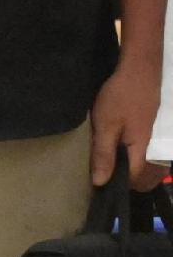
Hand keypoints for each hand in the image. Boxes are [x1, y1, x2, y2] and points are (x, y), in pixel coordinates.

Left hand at [95, 53, 160, 189]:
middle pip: (146, 178)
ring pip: (150, 169)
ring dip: (134, 171)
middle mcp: (156, 150)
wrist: (140, 72)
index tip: (97, 183)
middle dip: (128, 181)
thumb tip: (100, 183)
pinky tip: (121, 151)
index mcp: (143, 150)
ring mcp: (158, 142)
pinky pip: (150, 156)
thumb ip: (103, 154)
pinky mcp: (156, 134)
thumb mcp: (105, 125)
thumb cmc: (121, 97)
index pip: (134, 181)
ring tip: (111, 164)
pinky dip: (138, 159)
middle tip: (104, 173)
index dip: (115, 185)